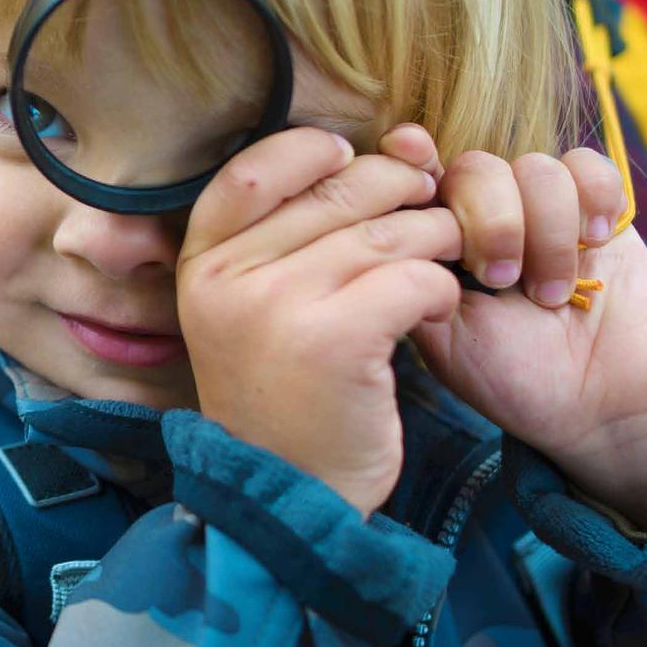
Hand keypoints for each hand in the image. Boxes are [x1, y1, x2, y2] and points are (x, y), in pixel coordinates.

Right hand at [175, 128, 463, 516]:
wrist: (289, 501)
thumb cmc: (288, 397)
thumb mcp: (257, 313)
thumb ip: (295, 238)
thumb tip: (387, 145)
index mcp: (201, 264)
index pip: (252, 168)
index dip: (313, 151)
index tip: (353, 160)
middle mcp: (229, 278)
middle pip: (336, 192)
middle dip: (400, 190)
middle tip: (430, 206)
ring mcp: (278, 307)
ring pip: (388, 231)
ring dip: (435, 238)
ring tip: (445, 260)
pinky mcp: (335, 340)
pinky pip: (413, 277)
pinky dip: (440, 287)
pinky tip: (439, 307)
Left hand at [379, 124, 646, 525]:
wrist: (608, 409)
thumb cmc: (522, 383)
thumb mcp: (449, 344)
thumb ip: (415, 283)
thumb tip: (391, 223)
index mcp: (441, 243)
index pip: (414, 177)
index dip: (409, 157)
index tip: (411, 156)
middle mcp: (490, 216)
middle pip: (475, 167)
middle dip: (490, 221)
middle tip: (504, 281)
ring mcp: (545, 210)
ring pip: (535, 168)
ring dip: (548, 232)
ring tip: (554, 295)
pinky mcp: (601, 208)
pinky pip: (589, 166)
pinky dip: (593, 198)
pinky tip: (595, 244)